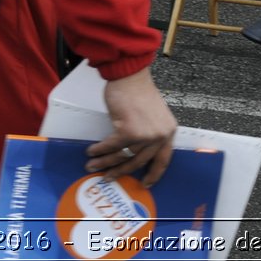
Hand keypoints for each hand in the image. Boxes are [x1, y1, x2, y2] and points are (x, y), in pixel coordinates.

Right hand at [88, 68, 176, 185]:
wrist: (130, 76)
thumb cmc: (139, 91)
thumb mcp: (154, 115)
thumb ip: (150, 133)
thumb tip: (135, 151)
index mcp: (169, 132)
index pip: (163, 160)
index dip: (154, 174)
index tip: (146, 184)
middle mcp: (159, 136)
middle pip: (138, 162)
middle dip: (120, 171)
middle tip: (108, 178)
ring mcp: (144, 135)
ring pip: (122, 156)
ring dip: (105, 162)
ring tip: (92, 166)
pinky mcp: (128, 131)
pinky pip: (111, 146)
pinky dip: (100, 150)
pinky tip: (92, 152)